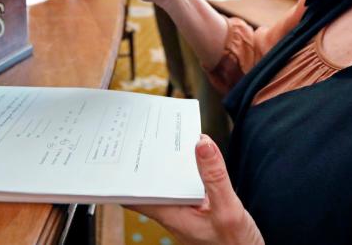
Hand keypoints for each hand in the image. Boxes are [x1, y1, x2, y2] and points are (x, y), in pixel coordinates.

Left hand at [129, 135, 263, 244]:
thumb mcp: (228, 211)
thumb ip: (215, 177)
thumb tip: (202, 143)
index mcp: (173, 216)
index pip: (136, 197)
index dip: (124, 178)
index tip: (122, 154)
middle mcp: (176, 214)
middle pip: (152, 184)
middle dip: (148, 161)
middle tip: (148, 135)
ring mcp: (188, 212)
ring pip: (170, 183)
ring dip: (169, 164)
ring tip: (168, 138)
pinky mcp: (201, 210)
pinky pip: (187, 185)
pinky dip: (188, 170)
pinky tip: (195, 156)